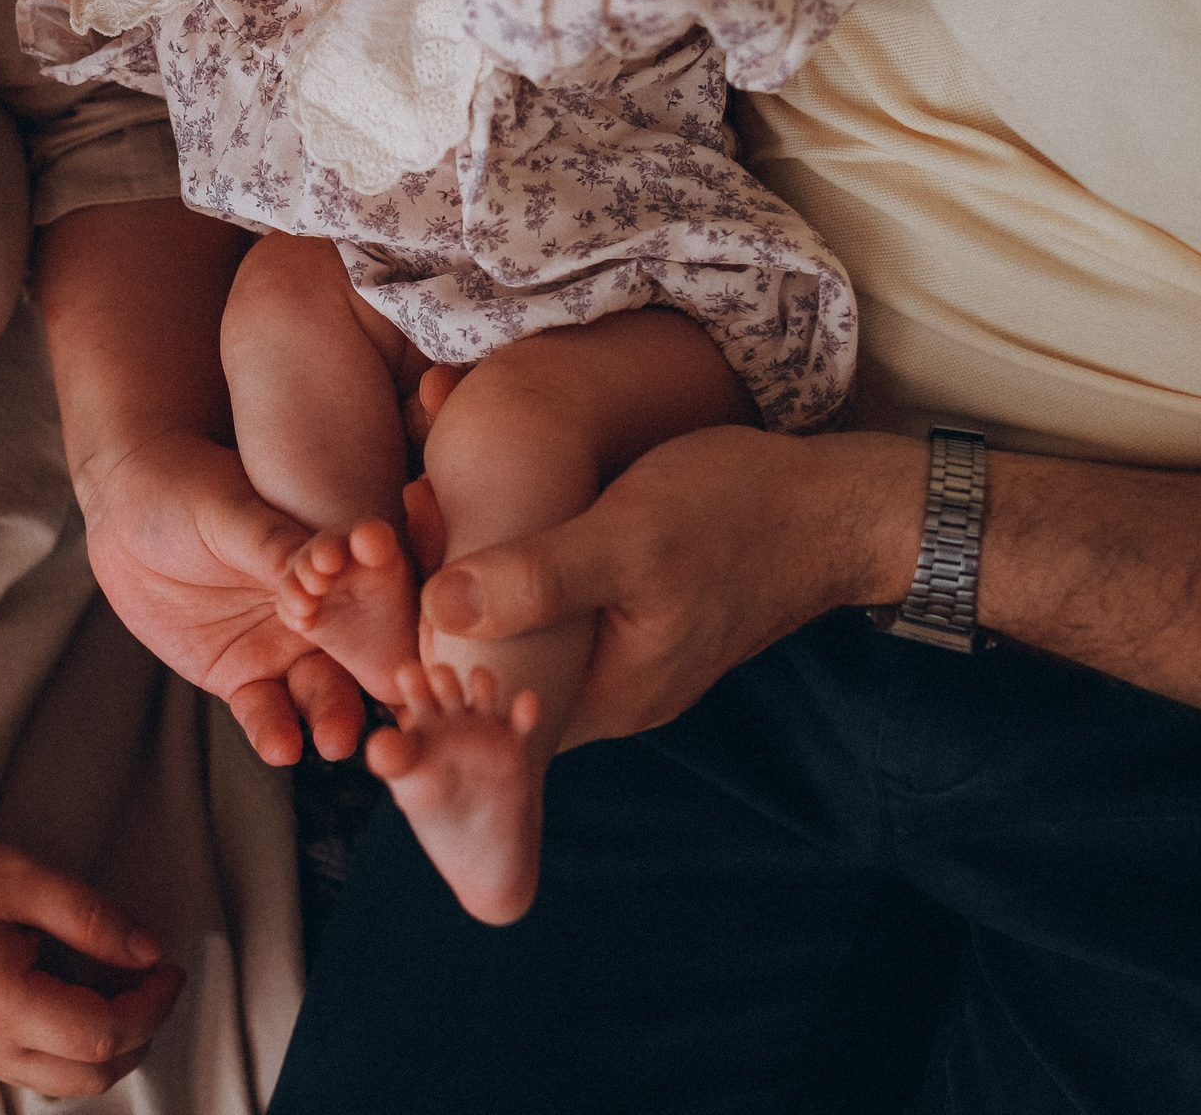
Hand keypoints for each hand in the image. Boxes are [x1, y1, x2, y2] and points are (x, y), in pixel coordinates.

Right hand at [0, 828, 184, 1097]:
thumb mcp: (21, 877)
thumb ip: (91, 917)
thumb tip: (147, 950)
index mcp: (3, 1006)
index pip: (103, 1034)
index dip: (151, 1005)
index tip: (169, 967)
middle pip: (93, 1075)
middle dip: (141, 1032)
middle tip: (156, 980)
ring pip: (71, 1084)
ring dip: (113, 1046)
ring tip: (126, 986)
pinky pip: (45, 1071)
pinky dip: (80, 1047)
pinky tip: (85, 996)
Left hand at [77, 428, 369, 765]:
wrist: (121, 514)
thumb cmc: (185, 492)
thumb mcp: (229, 513)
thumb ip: (273, 544)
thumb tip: (323, 562)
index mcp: (333, 564)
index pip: (378, 600)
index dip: (397, 631)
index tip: (414, 662)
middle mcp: (321, 612)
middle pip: (359, 658)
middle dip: (373, 689)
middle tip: (388, 720)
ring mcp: (281, 649)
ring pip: (317, 693)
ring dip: (330, 718)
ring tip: (334, 741)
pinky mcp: (241, 677)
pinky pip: (264, 711)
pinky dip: (273, 729)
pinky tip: (281, 747)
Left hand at [418, 425, 923, 744]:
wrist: (835, 501)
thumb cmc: (740, 515)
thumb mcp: (632, 540)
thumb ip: (539, 577)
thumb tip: (437, 608)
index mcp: (598, 698)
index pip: (478, 717)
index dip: (413, 669)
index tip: (365, 595)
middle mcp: (596, 687)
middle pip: (481, 666)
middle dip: (423, 602)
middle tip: (383, 529)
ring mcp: (607, 646)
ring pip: (504, 623)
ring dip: (455, 564)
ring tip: (415, 494)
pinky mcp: (613, 603)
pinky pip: (534, 590)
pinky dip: (494, 546)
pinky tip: (460, 484)